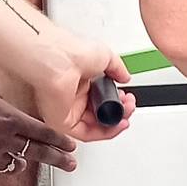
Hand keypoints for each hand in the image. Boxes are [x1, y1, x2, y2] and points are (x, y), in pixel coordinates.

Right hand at [0, 71, 109, 183]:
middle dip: (58, 159)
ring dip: (19, 163)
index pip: (43, 131)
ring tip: (23, 161)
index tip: (71, 146)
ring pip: (14, 165)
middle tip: (70, 165)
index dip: (60, 140)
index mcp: (9, 117)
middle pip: (38, 152)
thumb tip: (0, 90)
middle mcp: (2, 138)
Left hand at [30, 25, 136, 143]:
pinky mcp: (62, 122)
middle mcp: (73, 96)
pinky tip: (116, 126)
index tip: (128, 98)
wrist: (58, 60)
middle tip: (128, 107)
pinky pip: (86, 133)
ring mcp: (67, 110)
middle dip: (118, 113)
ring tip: (125, 117)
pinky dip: (104, 132)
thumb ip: (117, 69)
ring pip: (95, 125)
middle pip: (100, 114)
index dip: (117, 101)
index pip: (101, 98)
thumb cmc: (72, 52)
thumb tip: (125, 77)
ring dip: (114, 124)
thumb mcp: (104, 56)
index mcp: (81, 80)